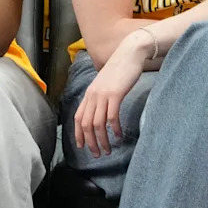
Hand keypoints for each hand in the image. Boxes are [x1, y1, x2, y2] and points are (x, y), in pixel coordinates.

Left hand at [73, 31, 148, 157]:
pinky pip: (112, 117)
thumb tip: (100, 109)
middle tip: (98, 154)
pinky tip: (119, 136)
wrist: (129, 53)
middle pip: (86, 124)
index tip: (82, 146)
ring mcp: (103, 94)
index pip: (78, 117)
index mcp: (89, 93)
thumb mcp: (105, 83)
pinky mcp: (115, 94)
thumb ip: (100, 95)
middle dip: (90, 142)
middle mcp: (93, 95)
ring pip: (98, 124)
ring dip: (102, 140)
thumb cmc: (120, 68)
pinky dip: (114, 129)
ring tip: (108, 150)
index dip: (78, 134)